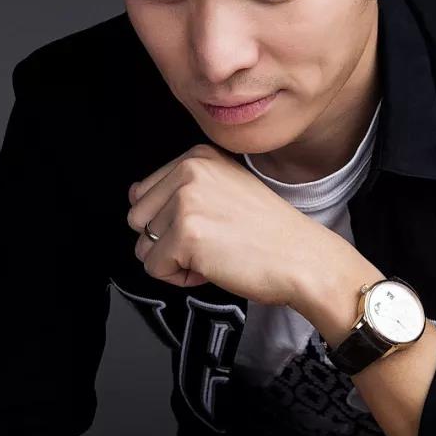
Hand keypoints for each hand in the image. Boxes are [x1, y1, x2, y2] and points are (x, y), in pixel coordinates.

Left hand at [126, 143, 355, 307]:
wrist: (303, 258)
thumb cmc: (268, 232)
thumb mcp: (224, 188)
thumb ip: (179, 187)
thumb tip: (133, 194)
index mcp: (196, 157)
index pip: (143, 195)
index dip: (171, 222)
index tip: (209, 224)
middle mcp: (187, 171)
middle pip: (138, 220)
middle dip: (167, 242)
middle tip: (211, 243)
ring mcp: (185, 201)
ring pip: (144, 247)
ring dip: (176, 260)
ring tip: (216, 253)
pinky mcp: (185, 235)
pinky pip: (155, 269)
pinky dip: (179, 278)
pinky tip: (213, 267)